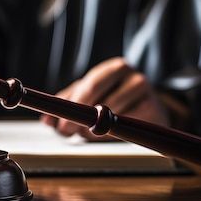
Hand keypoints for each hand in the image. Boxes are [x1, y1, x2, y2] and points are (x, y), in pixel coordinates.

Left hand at [40, 57, 169, 140]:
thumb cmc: (115, 98)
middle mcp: (132, 75)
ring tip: (88, 132)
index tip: (60, 122)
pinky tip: (108, 133)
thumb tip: (46, 120)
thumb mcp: (90, 96)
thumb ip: (67, 104)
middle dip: (79, 119)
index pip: (90, 85)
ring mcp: (146, 94)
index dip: (73, 105)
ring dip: (93, 130)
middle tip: (68, 131)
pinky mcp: (154, 111)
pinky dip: (111, 133)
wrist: (151, 108)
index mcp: (114, 67)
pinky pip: (126, 127)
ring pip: (111, 117)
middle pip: (100, 101)